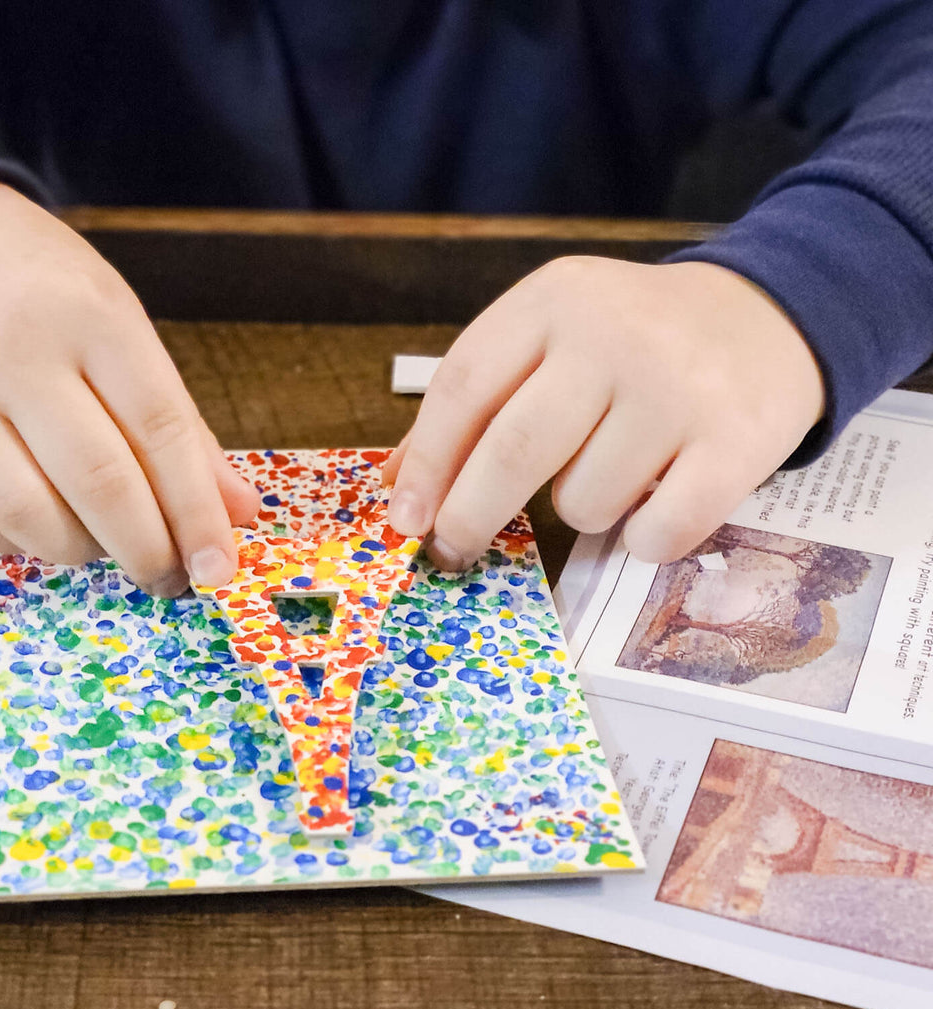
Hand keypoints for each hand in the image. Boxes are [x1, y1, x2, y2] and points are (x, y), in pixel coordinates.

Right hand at [0, 181, 258, 594]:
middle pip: (99, 483)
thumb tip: (238, 511)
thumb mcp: (124, 328)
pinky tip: (46, 530)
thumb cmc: (46, 289)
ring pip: (28, 514)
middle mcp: (15, 355)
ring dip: (82, 552)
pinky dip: (18, 543)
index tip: (220, 567)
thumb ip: (181, 424)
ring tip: (105, 545)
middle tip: (171, 578)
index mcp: (91, 319)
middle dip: (147, 550)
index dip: (197, 512)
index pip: (161, 432)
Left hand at [385, 257, 824, 565]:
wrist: (769, 317)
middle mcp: (614, 336)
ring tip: (612, 474)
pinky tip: (655, 502)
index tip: (404, 520)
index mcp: (554, 300)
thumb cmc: (634, 342)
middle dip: (470, 516)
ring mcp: (678, 389)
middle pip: (514, 451)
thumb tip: (397, 487)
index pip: (464, 386)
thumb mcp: (550, 339)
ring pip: (584, 501)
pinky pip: (655, 532)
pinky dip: (641, 538)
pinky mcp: (736, 444)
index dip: (425, 463)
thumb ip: (476, 403)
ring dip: (581, 510)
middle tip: (454, 550)